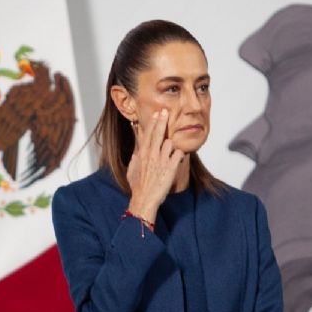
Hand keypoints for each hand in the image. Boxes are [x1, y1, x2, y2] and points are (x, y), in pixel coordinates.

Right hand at [125, 109, 185, 224]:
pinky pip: (179, 154)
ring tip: (170, 153)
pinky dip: (179, 155)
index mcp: (141, 154)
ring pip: (170, 142)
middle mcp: (151, 155)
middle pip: (157, 133)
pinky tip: (178, 159)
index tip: (156, 114)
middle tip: (166, 112)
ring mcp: (161, 160)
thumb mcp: (132, 170)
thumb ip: (135, 159)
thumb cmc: (138, 187)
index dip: (152, 123)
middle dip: (162, 121)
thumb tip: (136, 152)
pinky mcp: (171, 167)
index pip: (147, 134)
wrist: (144, 200)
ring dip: (172, 146)